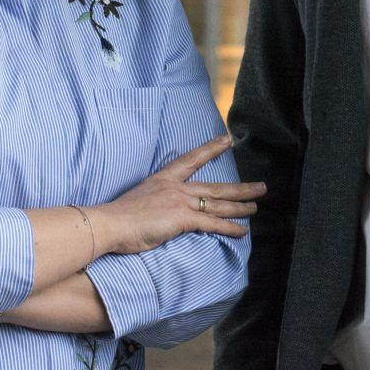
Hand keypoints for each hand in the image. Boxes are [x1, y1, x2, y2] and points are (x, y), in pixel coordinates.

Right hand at [89, 134, 265, 254]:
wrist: (109, 223)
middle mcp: (176, 187)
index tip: (227, 139)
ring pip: (218, 204)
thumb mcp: (140, 200)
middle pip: (215, 187)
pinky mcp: (182, 218)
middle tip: (261, 187)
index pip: (191, 160)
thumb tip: (163, 211)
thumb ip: (156, 202)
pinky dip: (229, 227)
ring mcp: (180, 202)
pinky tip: (242, 230)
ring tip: (256, 207)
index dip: (211, 149)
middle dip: (240, 188)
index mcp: (163, 179)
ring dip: (240, 207)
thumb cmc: (118, 216)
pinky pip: (212, 223)